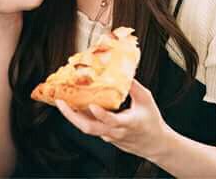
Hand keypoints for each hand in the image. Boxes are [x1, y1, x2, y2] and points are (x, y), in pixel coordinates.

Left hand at [55, 79, 169, 160]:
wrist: (155, 145)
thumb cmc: (152, 121)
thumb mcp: (147, 101)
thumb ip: (134, 87)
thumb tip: (123, 71)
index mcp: (128, 123)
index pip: (112, 121)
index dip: (101, 114)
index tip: (92, 105)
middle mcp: (115, 132)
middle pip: (89, 128)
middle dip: (72, 116)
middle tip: (60, 102)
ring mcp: (108, 135)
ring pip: (87, 127)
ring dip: (72, 114)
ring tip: (60, 100)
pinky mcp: (104, 136)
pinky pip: (90, 126)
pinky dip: (80, 116)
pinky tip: (72, 104)